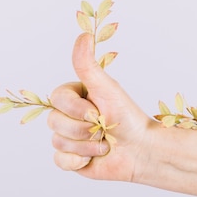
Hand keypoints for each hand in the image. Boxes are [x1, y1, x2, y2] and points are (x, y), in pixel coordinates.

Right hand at [47, 33, 155, 180]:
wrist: (143, 151)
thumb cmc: (127, 117)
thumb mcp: (106, 88)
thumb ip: (87, 64)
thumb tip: (83, 35)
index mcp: (73, 96)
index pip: (56, 99)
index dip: (75, 109)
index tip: (96, 112)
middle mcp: (68, 116)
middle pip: (54, 122)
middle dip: (83, 130)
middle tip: (104, 129)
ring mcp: (67, 138)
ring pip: (58, 142)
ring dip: (86, 147)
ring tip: (104, 144)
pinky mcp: (70, 159)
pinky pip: (60, 161)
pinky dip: (79, 161)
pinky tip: (94, 158)